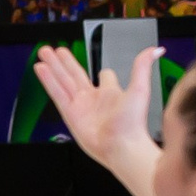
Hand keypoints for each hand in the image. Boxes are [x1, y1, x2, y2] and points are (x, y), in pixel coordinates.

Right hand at [33, 43, 157, 164]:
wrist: (121, 145)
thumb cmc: (133, 123)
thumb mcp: (140, 89)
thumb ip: (142, 66)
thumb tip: (155, 49)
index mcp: (111, 93)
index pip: (104, 77)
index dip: (103, 74)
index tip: (101, 70)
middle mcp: (93, 98)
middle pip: (75, 74)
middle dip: (65, 61)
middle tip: (54, 49)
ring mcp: (79, 105)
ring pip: (63, 81)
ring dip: (53, 66)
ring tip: (43, 52)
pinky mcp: (69, 113)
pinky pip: (56, 93)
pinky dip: (48, 80)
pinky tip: (40, 68)